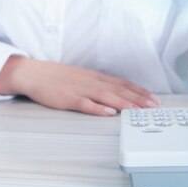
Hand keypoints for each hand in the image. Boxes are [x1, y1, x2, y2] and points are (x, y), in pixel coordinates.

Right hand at [0, 57, 159, 115]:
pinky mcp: (68, 99)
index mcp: (96, 77)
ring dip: (124, 103)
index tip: (153, 98)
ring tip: (138, 110)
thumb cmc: (58, 77)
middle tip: (154, 106)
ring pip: (107, 97)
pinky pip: (85, 104)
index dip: (140, 91)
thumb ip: (99, 85)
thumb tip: (117, 93)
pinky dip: (98, 108)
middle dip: (138, 98)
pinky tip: (109, 113)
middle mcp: (92, 82)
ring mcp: (81, 90)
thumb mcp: (83, 77)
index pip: (123, 83)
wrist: (34, 73)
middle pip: (119, 90)